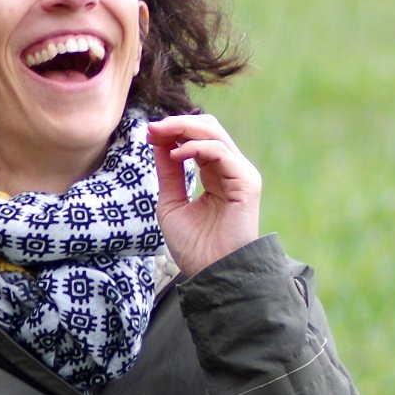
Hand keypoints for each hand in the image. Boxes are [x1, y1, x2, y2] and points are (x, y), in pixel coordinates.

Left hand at [148, 113, 261, 276]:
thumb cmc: (192, 245)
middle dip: (178, 123)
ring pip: (215, 134)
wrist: (211, 271)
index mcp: (215, 174)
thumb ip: (168, 172)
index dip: (173, 130)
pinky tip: (177, 155)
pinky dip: (197, 148)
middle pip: (209, 128)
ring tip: (159, 135)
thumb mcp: (171, 203)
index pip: (197, 138)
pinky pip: (222, 153)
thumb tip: (158, 141)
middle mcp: (230, 170)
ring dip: (184, 129)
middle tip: (152, 128)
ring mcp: (240, 174)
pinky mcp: (246, 182)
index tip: (148, 133)